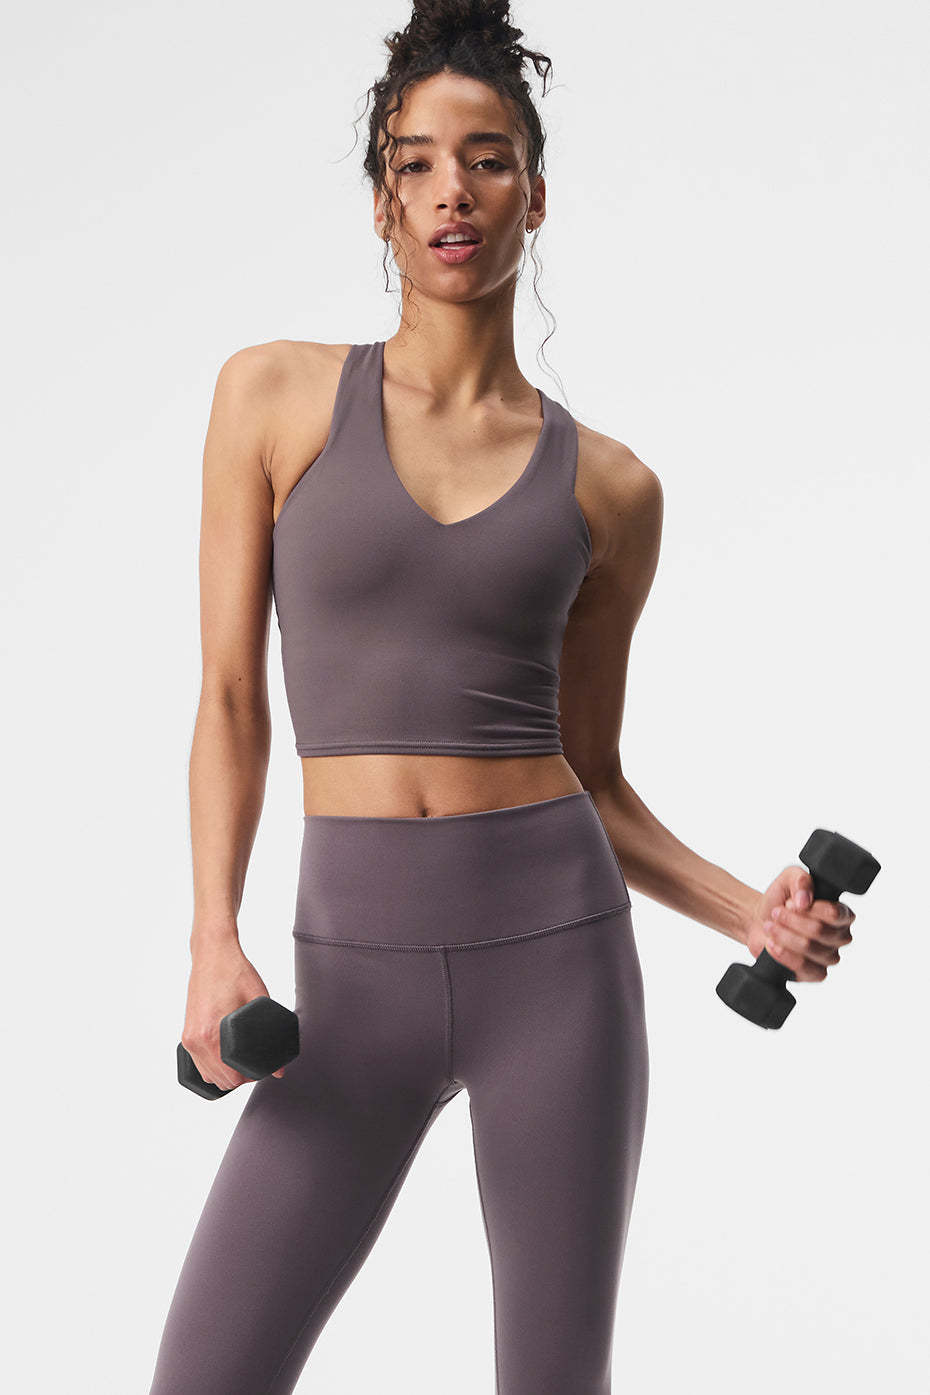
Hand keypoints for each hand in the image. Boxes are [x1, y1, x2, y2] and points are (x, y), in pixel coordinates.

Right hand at [182, 940, 287, 1092]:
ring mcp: (189, 1037)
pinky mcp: (187, 1032)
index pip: (231, 1077)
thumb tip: (280, 1069)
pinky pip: (198, 1062)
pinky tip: (226, 1055)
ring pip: (206, 1074)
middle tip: (255, 1062)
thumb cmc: (235, 972)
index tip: (261, 1066)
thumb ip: (271, 1036)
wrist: (212, 954)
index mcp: (212, 1034)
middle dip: (239, 1077)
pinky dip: (212, 1065)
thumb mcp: (260, 1000)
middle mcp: (197, 1039)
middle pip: (219, 1080)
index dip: (250, 1077)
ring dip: (224, 1073)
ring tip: (242, 1058)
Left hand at [744, 866, 854, 982]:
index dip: (809, 908)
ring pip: (808, 948)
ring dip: (784, 935)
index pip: (834, 914)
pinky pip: (804, 968)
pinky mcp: (814, 973)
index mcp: (842, 914)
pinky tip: (772, 944)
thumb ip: (801, 880)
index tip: (790, 902)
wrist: (760, 920)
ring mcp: (828, 957)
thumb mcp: (789, 878)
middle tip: (776, 913)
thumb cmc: (781, 900)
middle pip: (819, 931)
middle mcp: (840, 937)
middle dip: (792, 920)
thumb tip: (805, 900)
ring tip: (770, 926)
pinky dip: (784, 955)